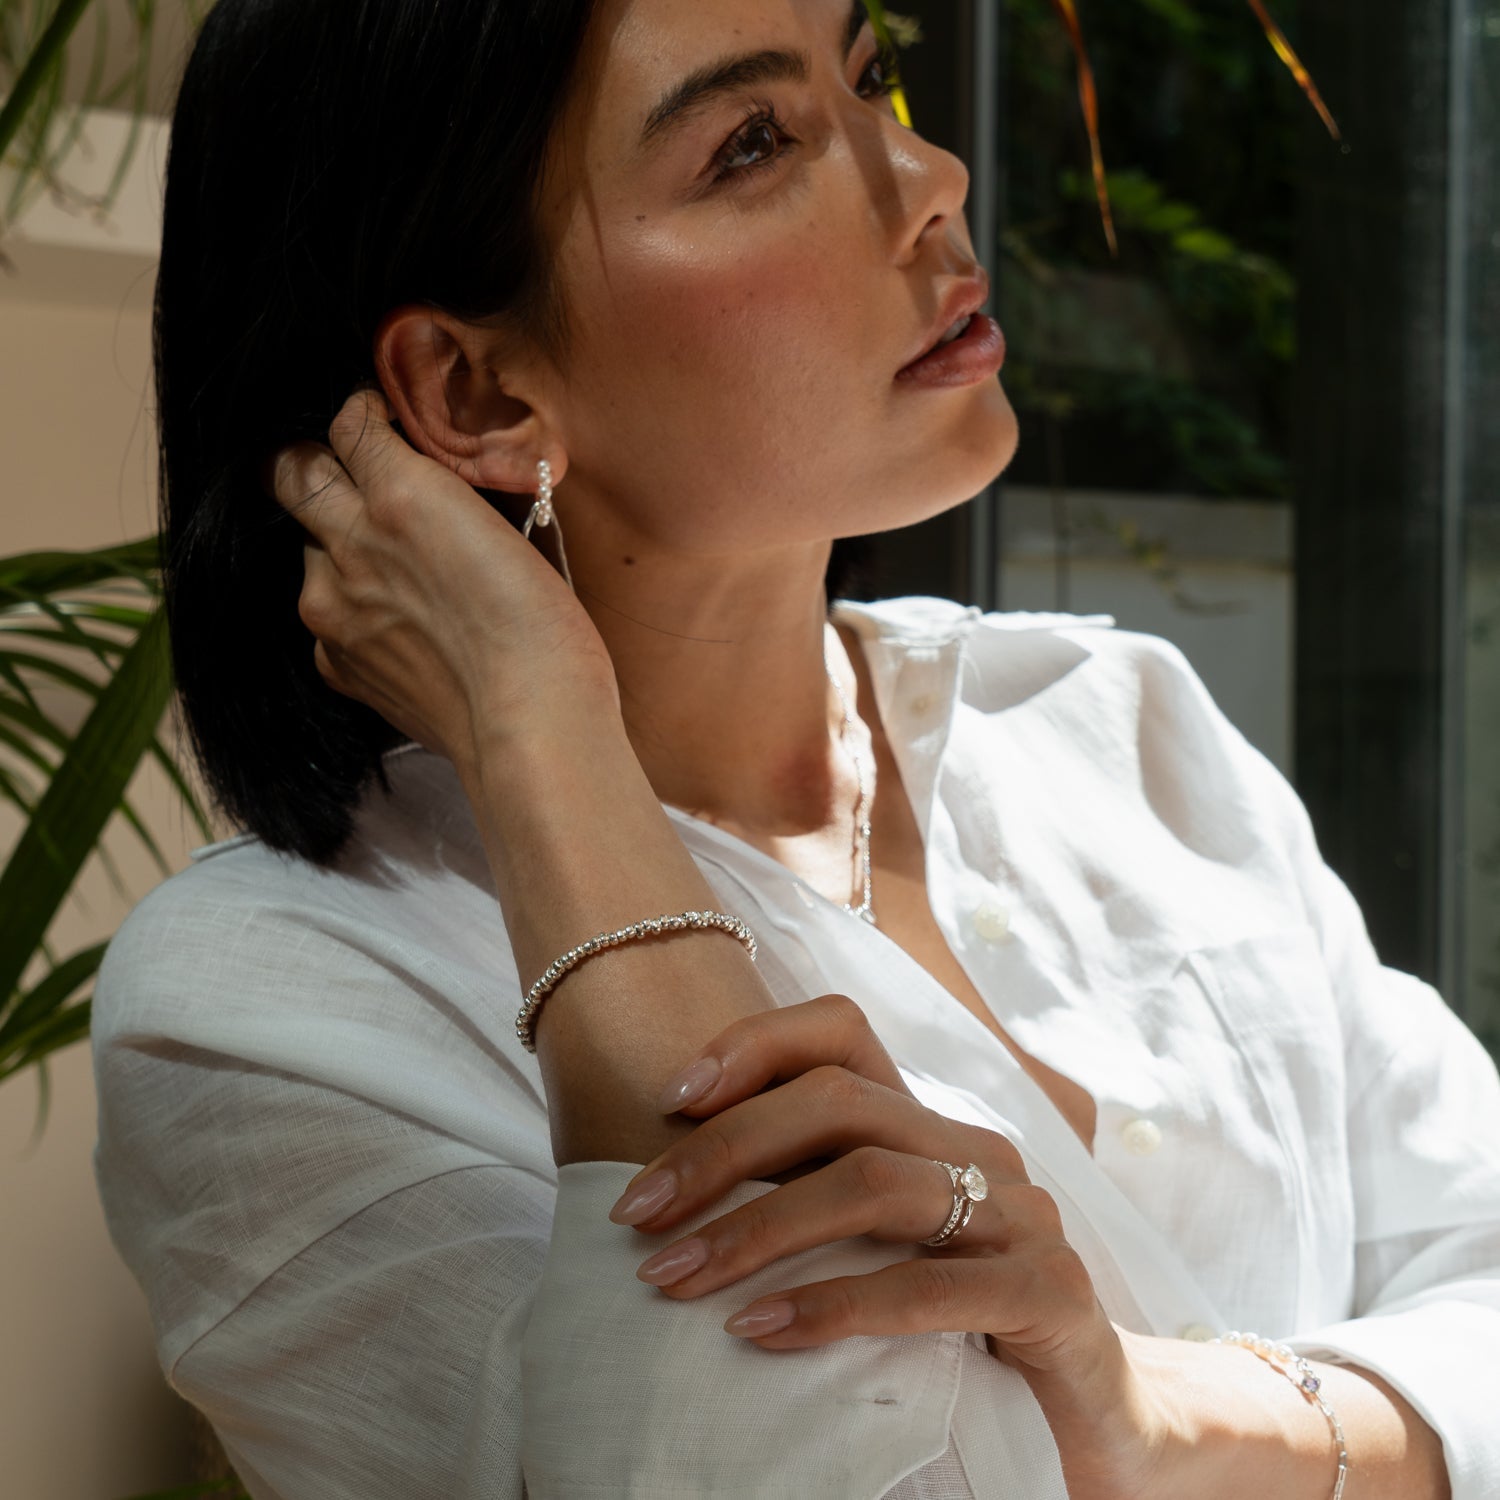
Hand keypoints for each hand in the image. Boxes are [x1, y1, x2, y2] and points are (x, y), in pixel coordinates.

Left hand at [267, 389, 617, 780]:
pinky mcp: (335, 662)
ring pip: (308, 550)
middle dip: (316, 465)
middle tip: (353, 479)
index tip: (381, 427)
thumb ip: (451, 495)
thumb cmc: (547, 628)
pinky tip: (405, 632)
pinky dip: (353, 614)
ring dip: (338, 549)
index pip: (346, 422)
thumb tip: (423, 477)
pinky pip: (325, 619)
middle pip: (290, 471)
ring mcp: (332, 607)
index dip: (363, 417)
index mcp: (401, 494)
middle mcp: (351, 542)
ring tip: (399, 576)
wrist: (531, 725)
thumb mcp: (512, 530)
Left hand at [605, 993, 1182, 1499]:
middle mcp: (976, 1150)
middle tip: (637, 1215)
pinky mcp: (1051, 1293)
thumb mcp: (873, 1254)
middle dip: (725, 1152)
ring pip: (872, 1182)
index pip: (841, 1033)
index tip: (668, 1100)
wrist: (1094, 1427)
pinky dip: (832, 1304)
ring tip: (674, 1277)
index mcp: (929, 1126)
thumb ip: (807, 1206)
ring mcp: (1021, 1216)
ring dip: (757, 1229)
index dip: (753, 1044)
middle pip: (839, 1103)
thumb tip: (664, 1193)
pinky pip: (926, 1285)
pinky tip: (759, 1332)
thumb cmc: (954, 1335)